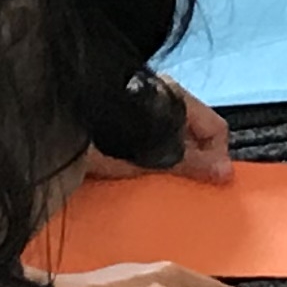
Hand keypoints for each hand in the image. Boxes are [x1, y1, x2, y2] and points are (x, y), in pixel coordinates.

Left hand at [80, 86, 228, 185]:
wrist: (59, 124)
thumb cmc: (112, 134)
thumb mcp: (156, 152)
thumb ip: (191, 161)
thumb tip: (227, 173)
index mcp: (179, 99)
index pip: (216, 128)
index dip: (217, 157)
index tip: (207, 184)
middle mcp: (163, 98)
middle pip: (194, 134)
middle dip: (193, 162)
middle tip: (183, 188)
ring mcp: (142, 108)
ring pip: (171, 138)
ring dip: (170, 162)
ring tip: (159, 184)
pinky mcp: (119, 123)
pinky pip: (148, 141)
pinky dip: (148, 158)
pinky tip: (136, 174)